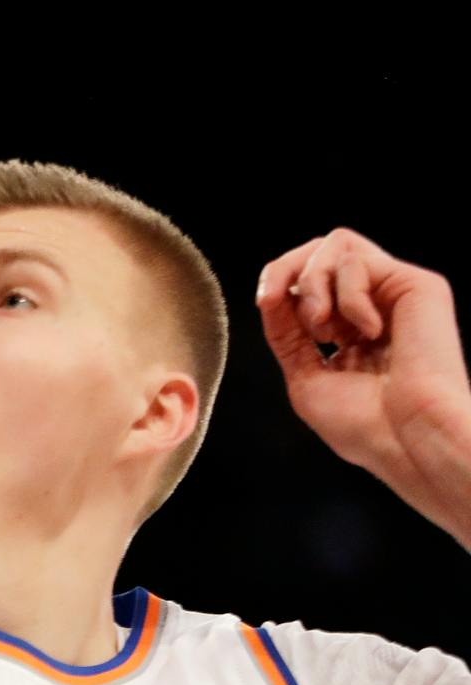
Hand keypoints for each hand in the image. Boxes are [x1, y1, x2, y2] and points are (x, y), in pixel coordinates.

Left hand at [256, 228, 470, 506]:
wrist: (409, 439)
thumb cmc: (365, 426)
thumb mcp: (305, 375)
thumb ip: (286, 333)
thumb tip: (271, 292)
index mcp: (349, 332)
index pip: (304, 282)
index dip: (277, 283)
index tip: (266, 301)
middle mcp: (373, 308)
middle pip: (319, 251)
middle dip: (288, 270)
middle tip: (286, 306)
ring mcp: (394, 294)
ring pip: (336, 244)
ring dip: (314, 284)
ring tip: (326, 328)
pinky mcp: (417, 285)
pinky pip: (357, 259)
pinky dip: (347, 293)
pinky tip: (368, 330)